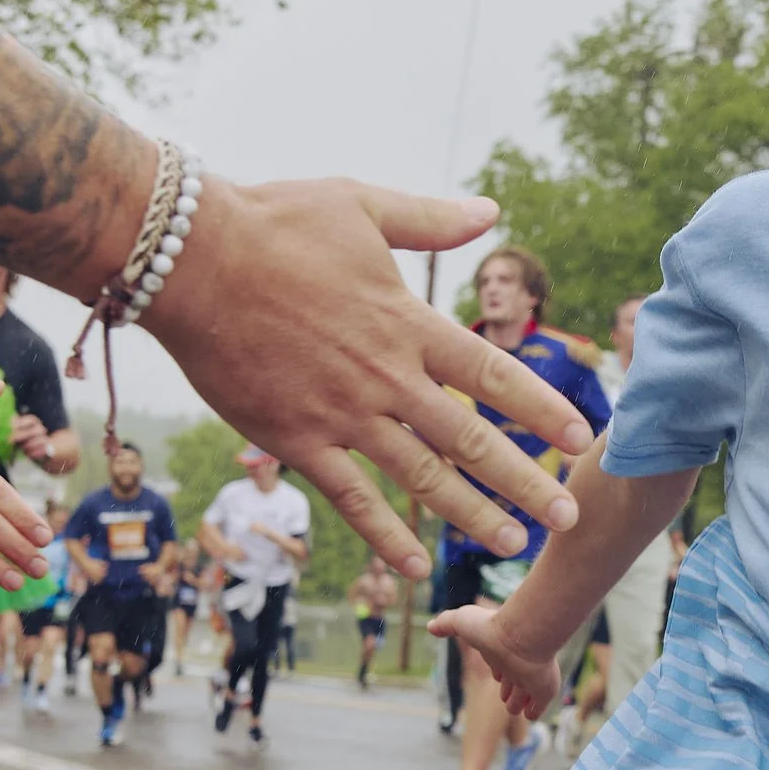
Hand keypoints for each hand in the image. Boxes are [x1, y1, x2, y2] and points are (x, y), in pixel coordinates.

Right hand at [153, 179, 589, 580]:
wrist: (190, 260)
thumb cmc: (274, 222)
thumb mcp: (361, 204)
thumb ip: (430, 219)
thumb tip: (490, 208)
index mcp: (407, 324)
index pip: (492, 375)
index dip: (539, 409)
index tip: (578, 439)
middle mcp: (385, 378)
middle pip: (470, 440)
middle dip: (524, 483)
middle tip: (567, 518)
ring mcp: (341, 415)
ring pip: (421, 479)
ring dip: (471, 515)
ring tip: (513, 545)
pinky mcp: (295, 439)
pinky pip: (349, 498)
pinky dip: (383, 535)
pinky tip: (412, 565)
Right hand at [433, 595, 563, 724]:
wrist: (521, 636)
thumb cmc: (492, 627)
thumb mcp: (461, 621)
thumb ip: (447, 622)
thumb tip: (430, 626)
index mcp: (501, 653)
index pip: (500, 667)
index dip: (497, 671)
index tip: (497, 671)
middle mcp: (516, 667)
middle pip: (511, 684)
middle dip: (508, 690)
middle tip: (506, 691)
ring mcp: (531, 680)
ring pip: (521, 699)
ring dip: (516, 703)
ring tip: (513, 704)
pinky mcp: (543, 692)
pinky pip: (536, 710)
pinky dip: (531, 712)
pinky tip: (528, 711)